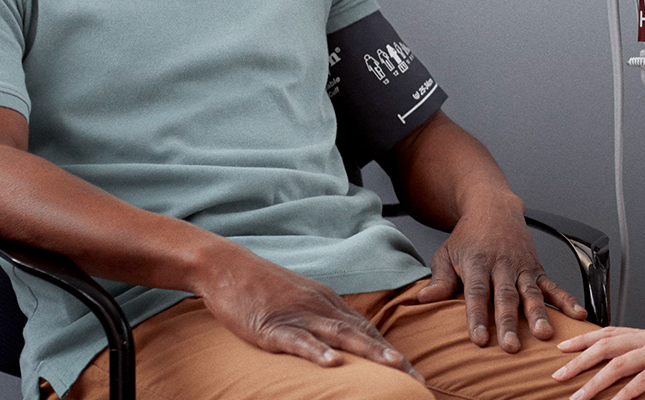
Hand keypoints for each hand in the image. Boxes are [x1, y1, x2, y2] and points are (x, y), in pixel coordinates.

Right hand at [189, 243, 420, 379]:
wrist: (227, 266)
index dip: (390, 350)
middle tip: (417, 378)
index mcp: (328, 303)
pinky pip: (297, 340)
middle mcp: (320, 308)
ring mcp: (297, 316)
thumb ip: (324, 318)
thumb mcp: (302, 299)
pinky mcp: (271, 326)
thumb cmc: (262, 287)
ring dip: (369, 351)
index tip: (413, 371)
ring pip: (339, 335)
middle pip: (362, 334)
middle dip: (391, 357)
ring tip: (393, 366)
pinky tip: (332, 364)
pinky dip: (316, 351)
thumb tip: (345, 341)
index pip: (367, 329)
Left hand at [415, 205, 587, 351]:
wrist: (494, 208)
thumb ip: (439, 279)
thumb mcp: (446, 253)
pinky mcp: (537, 269)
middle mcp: (502, 265)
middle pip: (505, 297)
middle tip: (511, 346)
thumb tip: (423, 300)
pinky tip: (577, 315)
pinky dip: (566, 300)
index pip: (477, 293)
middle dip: (509, 323)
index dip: (478, 316)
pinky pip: (553, 286)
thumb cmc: (467, 237)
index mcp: (477, 263)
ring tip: (544, 335)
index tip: (479, 339)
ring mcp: (522, 267)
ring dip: (538, 315)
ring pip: (531, 293)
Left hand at [553, 319, 644, 399]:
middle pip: (606, 345)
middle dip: (578, 360)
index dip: (584, 339)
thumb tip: (640, 364)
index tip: (563, 346)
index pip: (609, 332)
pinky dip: (627, 392)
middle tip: (557, 373)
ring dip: (594, 382)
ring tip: (577, 397)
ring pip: (618, 364)